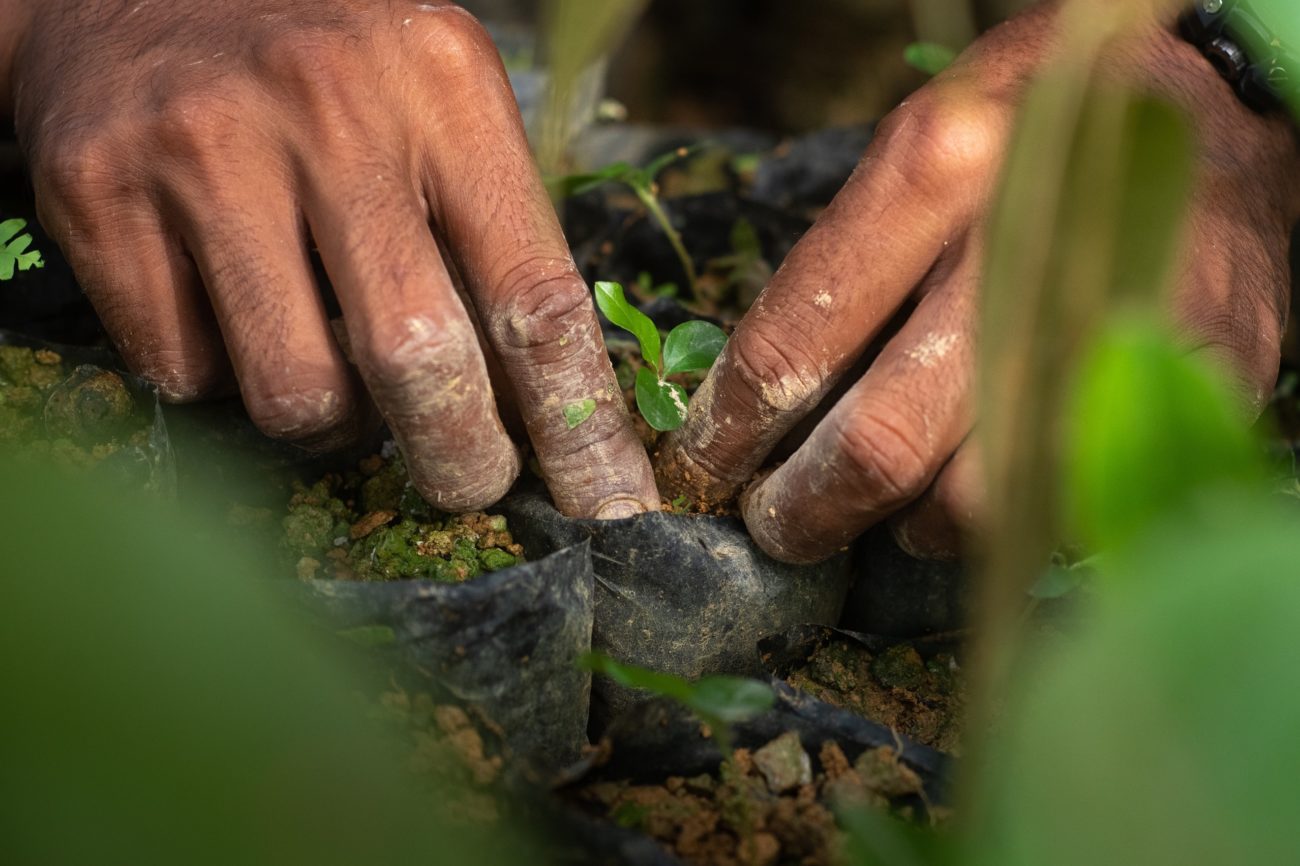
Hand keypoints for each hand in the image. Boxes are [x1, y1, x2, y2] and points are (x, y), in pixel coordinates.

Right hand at [3, 0, 657, 517]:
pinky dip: (222, 378)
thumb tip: (546, 407)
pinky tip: (227, 312)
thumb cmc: (326, 70)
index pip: (538, 296)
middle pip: (420, 362)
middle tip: (465, 478)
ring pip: (297, 397)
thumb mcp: (437, 105)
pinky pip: (186, 375)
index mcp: (443, 87)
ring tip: (328, 364)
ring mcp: (205, 149)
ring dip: (328, 421)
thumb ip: (494, 231)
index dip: (578, 427)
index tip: (606, 507)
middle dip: (457, 461)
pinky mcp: (100, 195)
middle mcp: (328, 109)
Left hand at [656, 2, 1299, 562]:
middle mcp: (1025, 254)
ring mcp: (1113, 330)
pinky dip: (1006, 518)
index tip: (707, 465)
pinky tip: (984, 482)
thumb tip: (756, 401)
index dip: (731, 430)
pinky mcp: (1188, 385)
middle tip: (779, 523)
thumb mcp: (918, 147)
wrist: (1217, 113)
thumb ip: (839, 266)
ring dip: (909, 526)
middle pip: (878, 445)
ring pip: (973, 503)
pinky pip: (1064, 502)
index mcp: (937, 172)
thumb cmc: (1039, 133)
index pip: (794, 343)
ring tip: (889, 507)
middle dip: (805, 509)